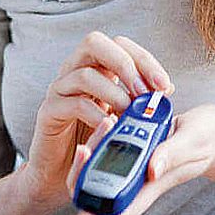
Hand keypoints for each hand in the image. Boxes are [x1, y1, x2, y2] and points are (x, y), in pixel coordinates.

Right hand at [21, 32, 174, 209]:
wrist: (63, 172)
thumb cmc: (95, 140)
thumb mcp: (123, 115)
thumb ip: (140, 100)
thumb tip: (166, 88)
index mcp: (95, 66)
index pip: (119, 45)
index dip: (144, 60)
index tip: (164, 86)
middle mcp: (74, 70)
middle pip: (94, 42)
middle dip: (126, 65)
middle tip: (144, 93)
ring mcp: (59, 90)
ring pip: (85, 74)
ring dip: (114, 93)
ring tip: (129, 113)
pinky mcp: (49, 112)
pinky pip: (73, 104)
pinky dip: (96, 115)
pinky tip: (110, 127)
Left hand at [65, 103, 214, 214]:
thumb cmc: (206, 139)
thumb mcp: (190, 142)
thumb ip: (170, 155)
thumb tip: (151, 170)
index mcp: (152, 186)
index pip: (122, 212)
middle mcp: (141, 179)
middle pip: (103, 189)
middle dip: (85, 174)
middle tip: (83, 149)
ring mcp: (138, 164)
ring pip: (105, 167)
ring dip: (95, 150)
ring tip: (101, 125)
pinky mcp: (138, 149)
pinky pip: (114, 149)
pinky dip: (106, 137)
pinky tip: (108, 120)